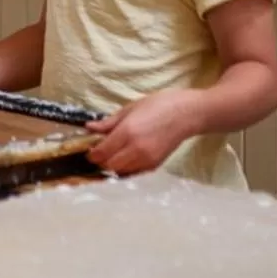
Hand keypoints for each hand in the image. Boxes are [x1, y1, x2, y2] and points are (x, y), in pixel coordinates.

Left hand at [85, 90, 202, 176]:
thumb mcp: (130, 108)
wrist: (187, 114)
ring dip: (112, 165)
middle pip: (109, 165)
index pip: (102, 152)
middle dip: (101, 161)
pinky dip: (126, 168)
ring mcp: (147, 160)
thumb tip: (89, 128)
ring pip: (121, 171)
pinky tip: (126, 158)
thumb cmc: (159, 104)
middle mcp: (136, 149)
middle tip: (99, 151)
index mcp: (127, 132)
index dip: (92, 153)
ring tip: (112, 154)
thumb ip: (109, 122)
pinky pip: (134, 172)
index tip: (89, 149)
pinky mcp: (155, 165)